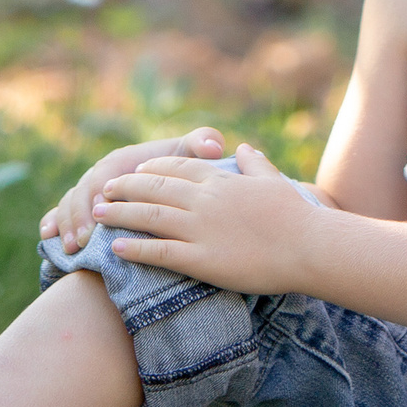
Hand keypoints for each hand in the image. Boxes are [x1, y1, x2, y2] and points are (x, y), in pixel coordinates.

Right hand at [40, 126, 224, 254]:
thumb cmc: (181, 168)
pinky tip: (48, 239)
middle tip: (84, 241)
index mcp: (122, 159)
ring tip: (72, 249)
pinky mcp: (82, 208)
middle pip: (82, 192)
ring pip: (69, 205)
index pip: (106, 173)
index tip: (102, 212)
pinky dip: (52, 223)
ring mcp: (89, 191)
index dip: (101, 191)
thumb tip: (214, 145)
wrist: (172, 183)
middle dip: (79, 216)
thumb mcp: (192, 156)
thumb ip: (202, 144)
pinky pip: (60, 213)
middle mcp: (101, 173)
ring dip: (67, 225)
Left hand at [95, 144, 318, 293]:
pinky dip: (135, 249)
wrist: (309, 247)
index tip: (134, 173)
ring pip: (149, 218)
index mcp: (220, 181)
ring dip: (119, 214)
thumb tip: (243, 147)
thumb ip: (254, 163)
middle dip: (125, 188)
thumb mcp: (272, 180)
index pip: (176, 168)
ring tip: (97, 214)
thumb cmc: (296, 215)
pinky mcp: (202, 259)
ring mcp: (201, 229)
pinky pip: (160, 253)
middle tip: (103, 191)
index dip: (151, 169)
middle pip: (154, 188)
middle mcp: (205, 200)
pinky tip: (116, 248)